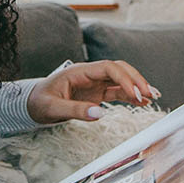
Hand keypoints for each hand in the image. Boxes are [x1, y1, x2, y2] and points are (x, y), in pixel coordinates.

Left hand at [26, 60, 157, 123]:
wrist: (31, 104)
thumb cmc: (38, 102)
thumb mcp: (52, 108)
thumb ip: (75, 110)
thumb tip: (99, 114)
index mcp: (79, 71)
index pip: (108, 68)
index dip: (124, 79)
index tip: (134, 93)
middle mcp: (89, 74)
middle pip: (119, 70)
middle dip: (136, 80)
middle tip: (149, 94)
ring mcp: (94, 84)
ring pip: (121, 80)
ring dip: (136, 87)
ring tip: (152, 97)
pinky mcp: (96, 93)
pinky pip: (117, 92)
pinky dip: (130, 95)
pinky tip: (142, 101)